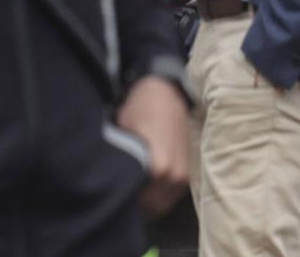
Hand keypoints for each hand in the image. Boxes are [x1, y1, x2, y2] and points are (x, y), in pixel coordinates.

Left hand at [116, 75, 190, 217]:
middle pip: (150, 208)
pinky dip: (159, 194)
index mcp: (157, 167)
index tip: (112, 194)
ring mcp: (183, 175)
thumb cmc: (138, 110)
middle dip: (135, 203)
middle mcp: (174, 175)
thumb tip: (111, 186)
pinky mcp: (188, 171)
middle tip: (121, 192)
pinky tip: (147, 181)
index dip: (122, 200)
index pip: (136, 203)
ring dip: (149, 200)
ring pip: (162, 204)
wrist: (164, 91)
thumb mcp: (122, 136)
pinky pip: (171, 195)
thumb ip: (122, 166)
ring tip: (134, 186)